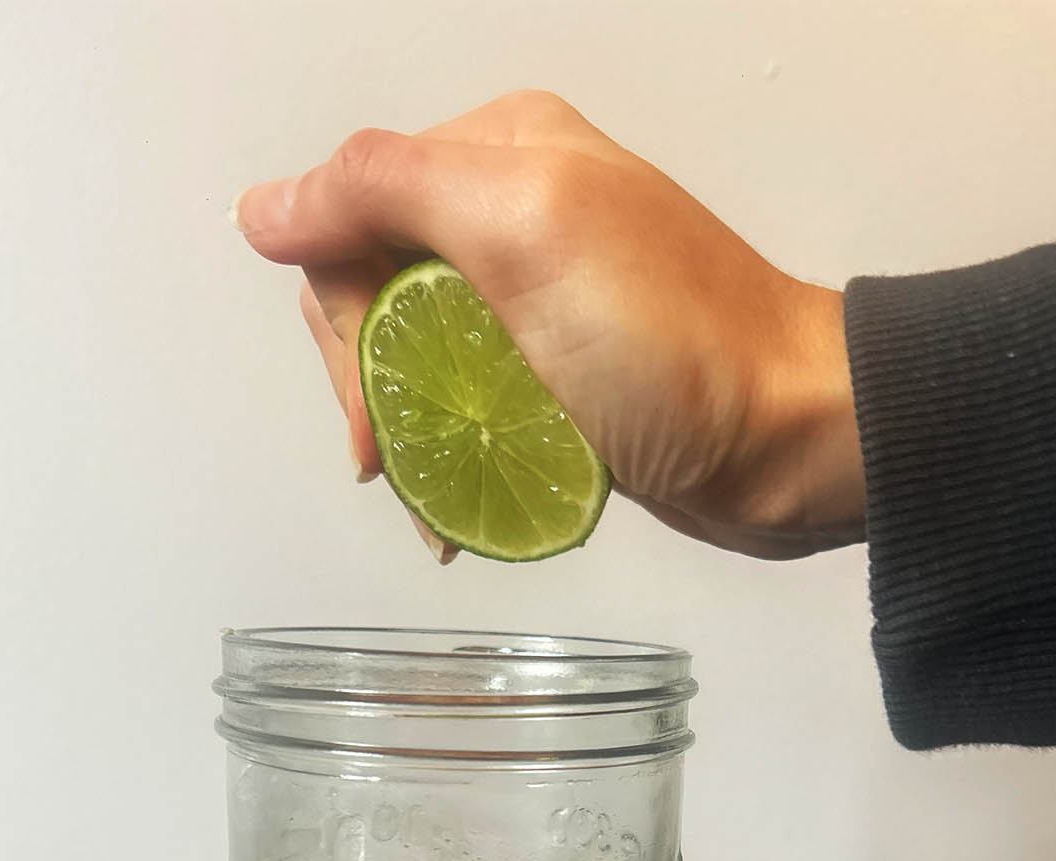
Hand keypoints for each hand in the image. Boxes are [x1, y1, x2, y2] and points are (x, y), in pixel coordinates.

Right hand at [233, 90, 865, 559]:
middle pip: (374, 295)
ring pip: (415, 360)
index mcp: (496, 154)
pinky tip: (460, 511)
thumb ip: (384, 191)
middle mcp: (511, 216)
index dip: (342, 321)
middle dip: (371, 388)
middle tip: (394, 463)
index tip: (372, 414)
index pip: (351, 218)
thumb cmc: (676, 344)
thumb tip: (264, 212)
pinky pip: (470, 407)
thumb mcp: (525, 232)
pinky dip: (454, 460)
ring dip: (409, 436)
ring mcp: (535, 303)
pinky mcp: (559, 377)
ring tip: (433, 508)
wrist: (791, 442)